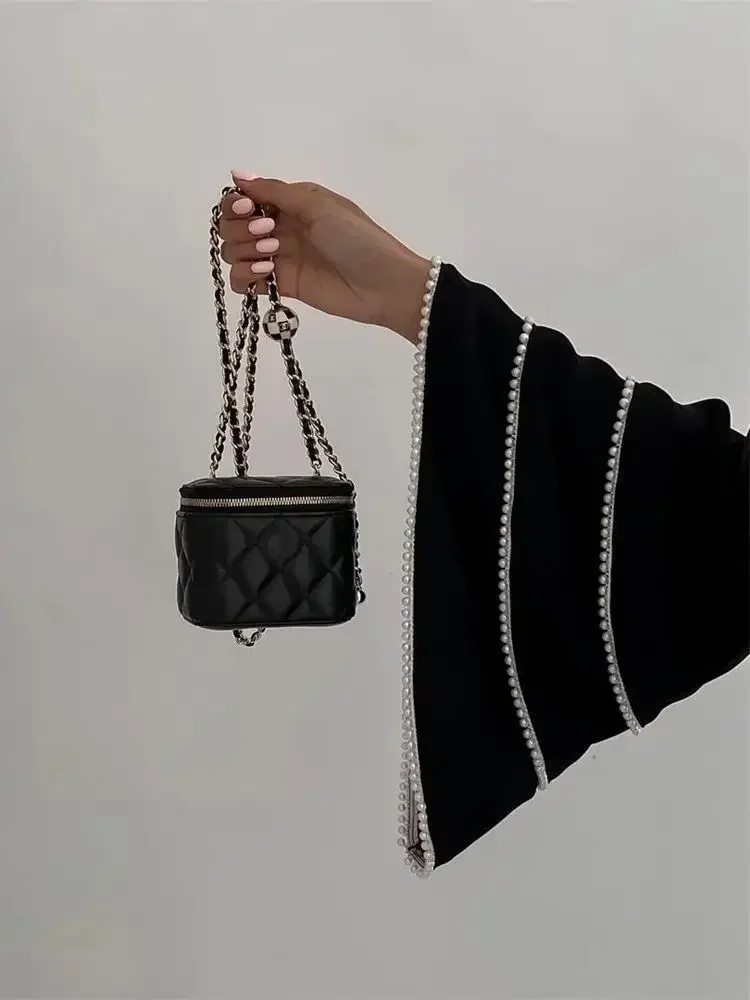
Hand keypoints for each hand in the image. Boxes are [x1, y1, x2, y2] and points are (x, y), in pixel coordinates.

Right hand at [219, 172, 431, 342]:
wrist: (382, 284)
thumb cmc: (356, 238)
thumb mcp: (318, 205)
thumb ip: (275, 191)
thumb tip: (236, 175)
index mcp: (289, 203)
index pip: (243, 198)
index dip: (236, 203)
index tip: (249, 209)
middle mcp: (279, 227)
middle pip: (231, 225)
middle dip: (239, 228)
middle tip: (270, 235)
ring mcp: (278, 258)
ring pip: (233, 252)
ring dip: (243, 251)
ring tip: (271, 256)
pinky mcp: (280, 286)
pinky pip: (243, 282)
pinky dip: (244, 277)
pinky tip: (266, 275)